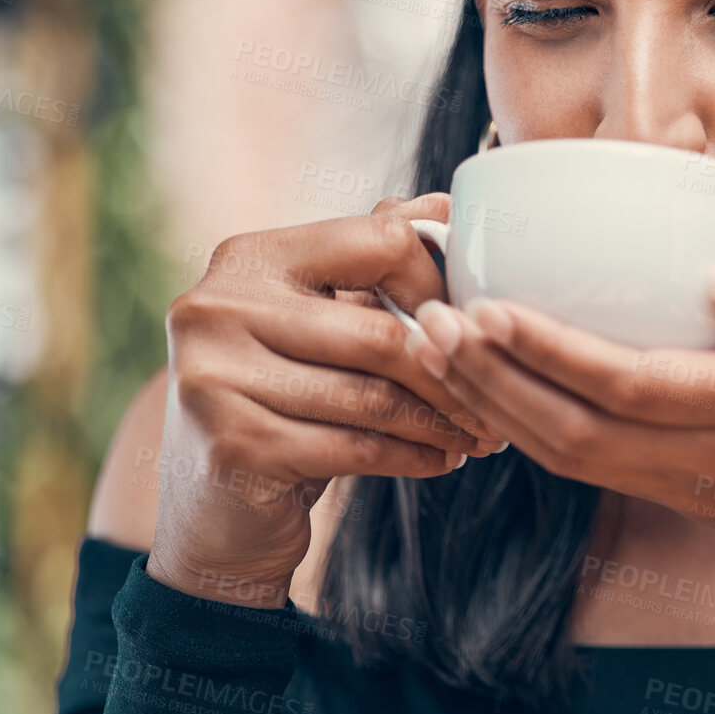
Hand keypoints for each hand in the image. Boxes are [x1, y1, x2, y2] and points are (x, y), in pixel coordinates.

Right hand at [146, 195, 504, 607]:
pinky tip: (444, 460)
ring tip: (483, 433)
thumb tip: (445, 205)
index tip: (473, 322)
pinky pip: (357, 449)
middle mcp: (218, 308)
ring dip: (443, 421)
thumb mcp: (320, 321)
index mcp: (249, 257)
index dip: (438, 282)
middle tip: (500, 400)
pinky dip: (415, 456)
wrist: (213, 507)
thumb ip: (370, 261)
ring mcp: (216, 378)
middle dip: (454, 372)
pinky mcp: (234, 447)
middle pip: (380, 333)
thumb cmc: (284, 397)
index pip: (377, 240)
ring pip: (373, 398)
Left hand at [404, 266, 714, 606]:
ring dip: (498, 406)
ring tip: (444, 350)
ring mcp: (691, 485)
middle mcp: (707, 458)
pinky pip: (593, 467)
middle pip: (570, 430)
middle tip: (428, 320)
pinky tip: (506, 392)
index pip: (626, 386)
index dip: (544, 351)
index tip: (485, 306)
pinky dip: (535, 432)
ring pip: (570, 457)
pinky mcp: (687, 495)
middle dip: (489, 379)